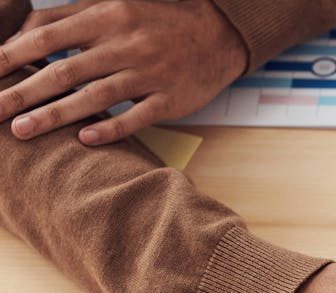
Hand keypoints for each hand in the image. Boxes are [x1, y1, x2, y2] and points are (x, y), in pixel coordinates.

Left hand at [0, 0, 246, 143]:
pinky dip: (110, 128)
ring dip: (55, 115)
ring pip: (94, 97)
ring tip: (21, 131)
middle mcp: (126, 45)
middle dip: (22, 93)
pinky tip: (85, 140)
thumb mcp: (112, 5)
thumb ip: (66, 18)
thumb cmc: (156, 21)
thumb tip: (20, 37)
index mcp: (107, 16)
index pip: (46, 35)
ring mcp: (149, 74)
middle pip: (63, 70)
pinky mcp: (171, 100)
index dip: (11, 55)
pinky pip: (136, 117)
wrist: (218, 34)